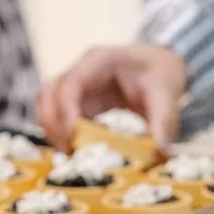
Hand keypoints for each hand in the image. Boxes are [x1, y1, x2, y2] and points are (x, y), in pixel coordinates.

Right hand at [39, 43, 188, 147]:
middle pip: (49, 93)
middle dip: (53, 123)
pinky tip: (75, 150)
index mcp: (99, 61)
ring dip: (51, 129)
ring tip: (70, 153)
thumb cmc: (159, 73)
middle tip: (69, 151)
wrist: (159, 65)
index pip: (71, 82)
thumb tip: (161, 151)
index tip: (72, 136)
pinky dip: (59, 132)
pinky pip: (57, 115)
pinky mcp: (77, 101)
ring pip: (46, 104)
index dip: (65, 110)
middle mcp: (81, 70)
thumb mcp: (166, 95)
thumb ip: (163, 122)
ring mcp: (76, 85)